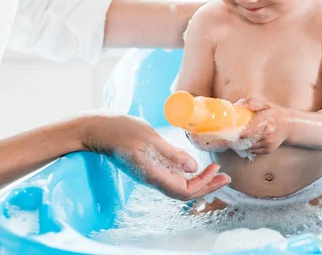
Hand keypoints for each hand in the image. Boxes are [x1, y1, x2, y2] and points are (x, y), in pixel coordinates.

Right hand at [81, 113, 230, 200]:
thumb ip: (171, 154)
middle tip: (225, 177)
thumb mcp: (150, 138)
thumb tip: (193, 167)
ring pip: (178, 186)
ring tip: (215, 172)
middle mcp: (152, 178)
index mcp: (153, 174)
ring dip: (199, 181)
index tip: (218, 171)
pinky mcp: (147, 167)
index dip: (204, 185)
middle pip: (184, 192)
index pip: (184, 191)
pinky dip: (187, 175)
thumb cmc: (121, 129)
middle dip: (207, 186)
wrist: (96, 129)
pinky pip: (171, 178)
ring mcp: (149, 174)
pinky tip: (194, 167)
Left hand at [236, 98, 289, 154]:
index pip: (255, 128)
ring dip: (245, 144)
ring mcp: (270, 142)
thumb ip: (253, 103)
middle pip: (251, 139)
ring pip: (251, 146)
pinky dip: (251, 148)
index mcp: (267, 119)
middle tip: (235, 137)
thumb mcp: (266, 105)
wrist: (289, 125)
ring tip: (241, 139)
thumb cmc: (275, 114)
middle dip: (242, 139)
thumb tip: (240, 106)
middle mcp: (269, 132)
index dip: (246, 133)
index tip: (240, 134)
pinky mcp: (270, 149)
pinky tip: (249, 142)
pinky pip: (255, 151)